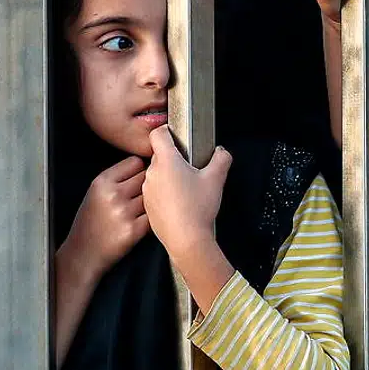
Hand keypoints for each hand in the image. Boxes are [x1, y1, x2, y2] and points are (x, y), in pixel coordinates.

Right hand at [56, 156, 149, 286]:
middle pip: (147, 177)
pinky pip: (154, 216)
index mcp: (101, 181)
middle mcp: (113, 194)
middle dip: (146, 185)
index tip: (134, 180)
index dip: (138, 171)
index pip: (135, 162)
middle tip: (136, 197)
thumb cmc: (89, 222)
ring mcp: (124, 212)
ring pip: (153, 196)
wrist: (82, 253)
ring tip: (136, 211)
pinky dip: (150, 219)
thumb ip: (116, 178)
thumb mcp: (94, 193)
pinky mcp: (134, 230)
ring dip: (151, 202)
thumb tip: (146, 165)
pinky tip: (138, 223)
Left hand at [142, 126, 231, 263]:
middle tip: (191, 166)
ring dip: (169, 175)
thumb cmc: (198, 208)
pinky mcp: (147, 204)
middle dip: (174, 158)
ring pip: (157, 174)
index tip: (176, 135)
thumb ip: (221, 159)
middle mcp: (152, 173)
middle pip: (159, 155)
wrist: (185, 238)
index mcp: (166, 161)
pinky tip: (180, 201)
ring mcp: (147, 189)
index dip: (166, 130)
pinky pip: (155, 190)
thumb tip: (221, 152)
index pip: (157, 134)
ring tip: (188, 187)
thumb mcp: (216, 179)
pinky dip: (165, 191)